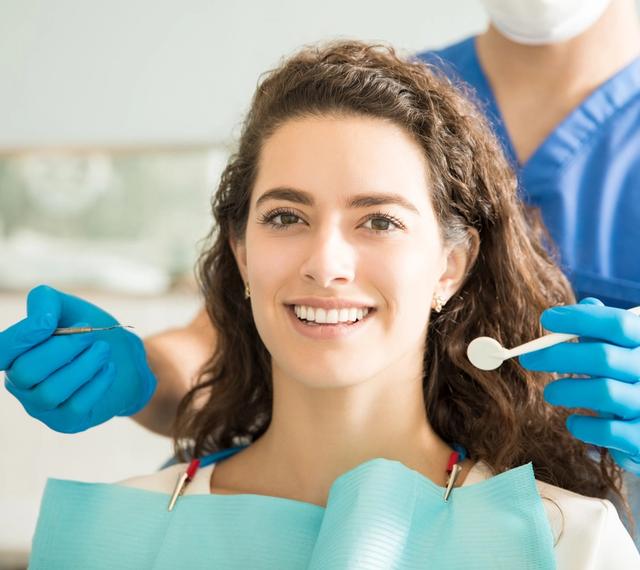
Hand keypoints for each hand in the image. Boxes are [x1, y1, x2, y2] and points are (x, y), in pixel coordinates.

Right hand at [1, 285, 155, 432]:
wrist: (126, 359)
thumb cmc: (89, 331)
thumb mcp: (68, 307)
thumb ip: (45, 302)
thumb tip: (41, 320)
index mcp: (14, 355)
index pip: (0, 351)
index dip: (19, 338)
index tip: (49, 323)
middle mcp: (20, 384)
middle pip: (26, 372)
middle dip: (63, 348)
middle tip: (90, 334)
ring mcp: (41, 407)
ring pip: (51, 392)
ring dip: (84, 365)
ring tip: (103, 350)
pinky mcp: (66, 422)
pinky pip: (75, 406)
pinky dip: (97, 383)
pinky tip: (108, 368)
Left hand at [519, 298, 639, 474]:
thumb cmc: (630, 381)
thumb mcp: (623, 351)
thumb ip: (606, 330)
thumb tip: (588, 302)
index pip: (618, 323)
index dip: (580, 318)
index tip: (547, 318)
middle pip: (602, 357)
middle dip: (557, 356)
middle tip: (529, 359)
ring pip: (603, 393)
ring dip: (566, 391)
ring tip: (551, 393)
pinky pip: (609, 431)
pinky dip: (583, 426)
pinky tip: (573, 422)